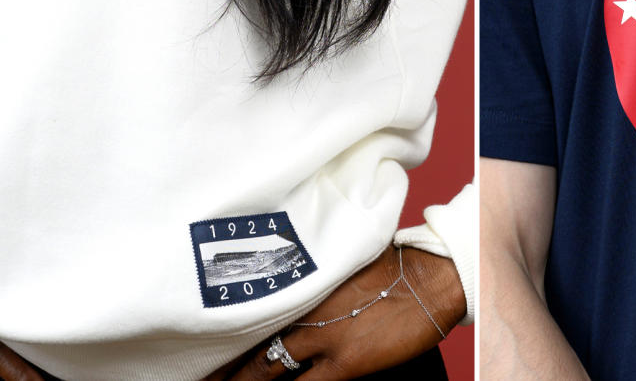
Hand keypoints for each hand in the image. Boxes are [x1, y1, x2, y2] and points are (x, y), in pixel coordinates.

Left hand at [206, 246, 465, 379]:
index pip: (252, 315)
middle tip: (207, 380)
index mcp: (302, 281)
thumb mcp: (344, 264)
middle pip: (252, 346)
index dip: (228, 340)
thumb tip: (295, 291)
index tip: (206, 355)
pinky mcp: (343, 364)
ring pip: (266, 371)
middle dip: (227, 371)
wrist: (429, 278)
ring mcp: (321, 338)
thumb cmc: (391, 268)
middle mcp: (304, 307)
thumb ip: (314, 280)